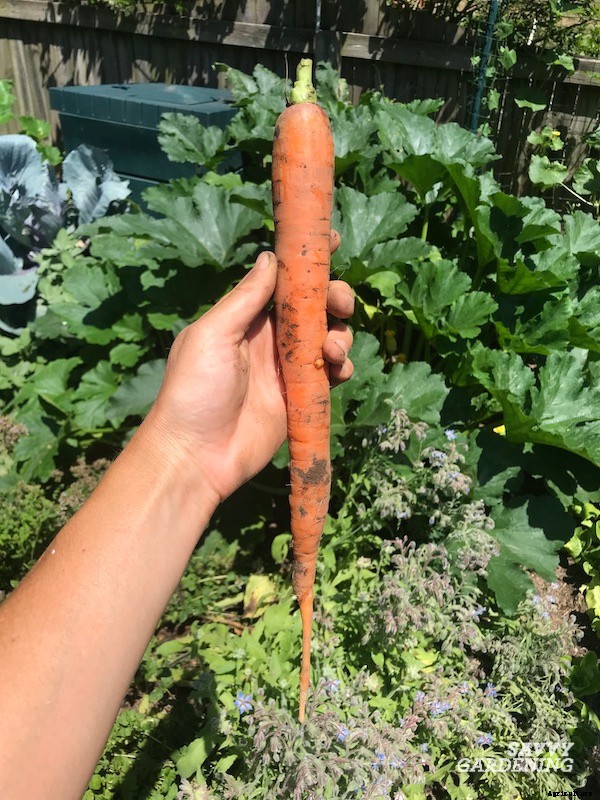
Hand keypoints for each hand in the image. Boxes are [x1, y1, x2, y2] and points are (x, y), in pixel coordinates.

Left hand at [145, 234, 353, 504]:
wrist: (197, 456)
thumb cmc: (194, 390)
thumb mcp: (212, 335)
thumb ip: (245, 298)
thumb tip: (270, 256)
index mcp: (245, 317)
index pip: (282, 280)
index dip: (307, 261)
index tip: (333, 241)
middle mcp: (269, 338)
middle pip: (313, 306)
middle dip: (333, 296)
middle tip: (341, 302)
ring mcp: (287, 368)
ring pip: (328, 336)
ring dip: (341, 333)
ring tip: (333, 349)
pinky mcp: (302, 397)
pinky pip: (331, 374)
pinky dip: (343, 367)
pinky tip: (339, 371)